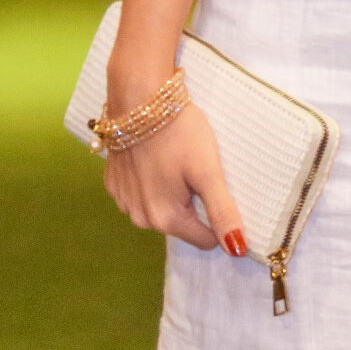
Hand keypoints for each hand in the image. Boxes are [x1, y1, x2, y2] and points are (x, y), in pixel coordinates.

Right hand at [102, 97, 247, 255]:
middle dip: (194, 202)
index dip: (218, 218)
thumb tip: (237, 249)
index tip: (223, 190)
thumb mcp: (208, 171)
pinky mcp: (113, 183)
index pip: (205, 238)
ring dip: (173, 192)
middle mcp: (140, 219)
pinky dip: (152, 180)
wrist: (138, 100)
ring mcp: (123, 202)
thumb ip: (222, 211)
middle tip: (198, 168)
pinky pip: (141, 193)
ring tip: (178, 160)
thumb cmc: (179, 134)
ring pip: (161, 207)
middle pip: (182, 223)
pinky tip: (157, 157)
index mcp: (166, 219)